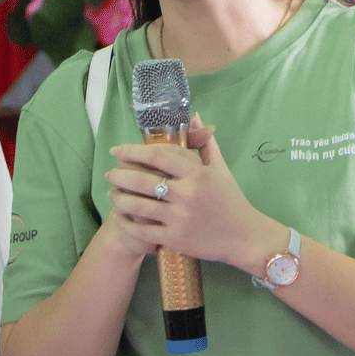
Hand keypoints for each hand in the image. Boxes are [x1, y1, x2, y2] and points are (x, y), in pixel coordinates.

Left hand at [106, 117, 278, 274]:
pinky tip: (122, 218)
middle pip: (142, 180)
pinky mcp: (176, 239)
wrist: (244, 236)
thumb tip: (194, 116)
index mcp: (197, 173)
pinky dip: (128, 224)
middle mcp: (187, 193)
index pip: (157, 156)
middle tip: (110, 173)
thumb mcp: (220, 169)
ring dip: (120, 199)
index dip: (132, 151)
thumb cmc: (231, 200)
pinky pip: (143, 231)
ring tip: (112, 195)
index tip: (117, 150)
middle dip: (120, 176)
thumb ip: (204, 143)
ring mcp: (180, 217)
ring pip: (138, 206)